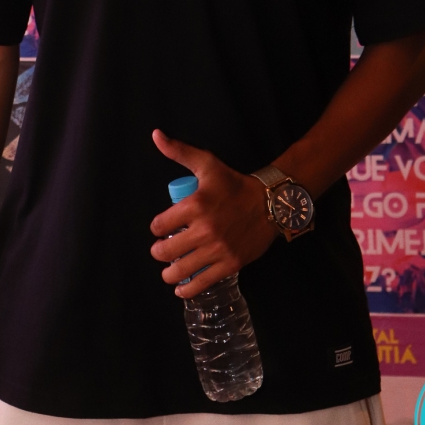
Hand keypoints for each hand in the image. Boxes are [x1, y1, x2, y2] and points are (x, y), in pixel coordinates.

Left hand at [149, 129, 277, 298]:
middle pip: (166, 251)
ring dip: (169, 273)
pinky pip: (201, 283)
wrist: (269, 203)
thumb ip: (179, 151)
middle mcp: (204, 229)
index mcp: (195, 204)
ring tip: (169, 270)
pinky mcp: (230, 264)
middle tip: (162, 250)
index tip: (160, 229)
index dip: (156, 228)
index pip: (160, 224)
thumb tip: (155, 135)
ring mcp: (217, 249)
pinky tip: (181, 288)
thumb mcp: (207, 164)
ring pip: (180, 270)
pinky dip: (187, 289)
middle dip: (159, 252)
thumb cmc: (234, 184)